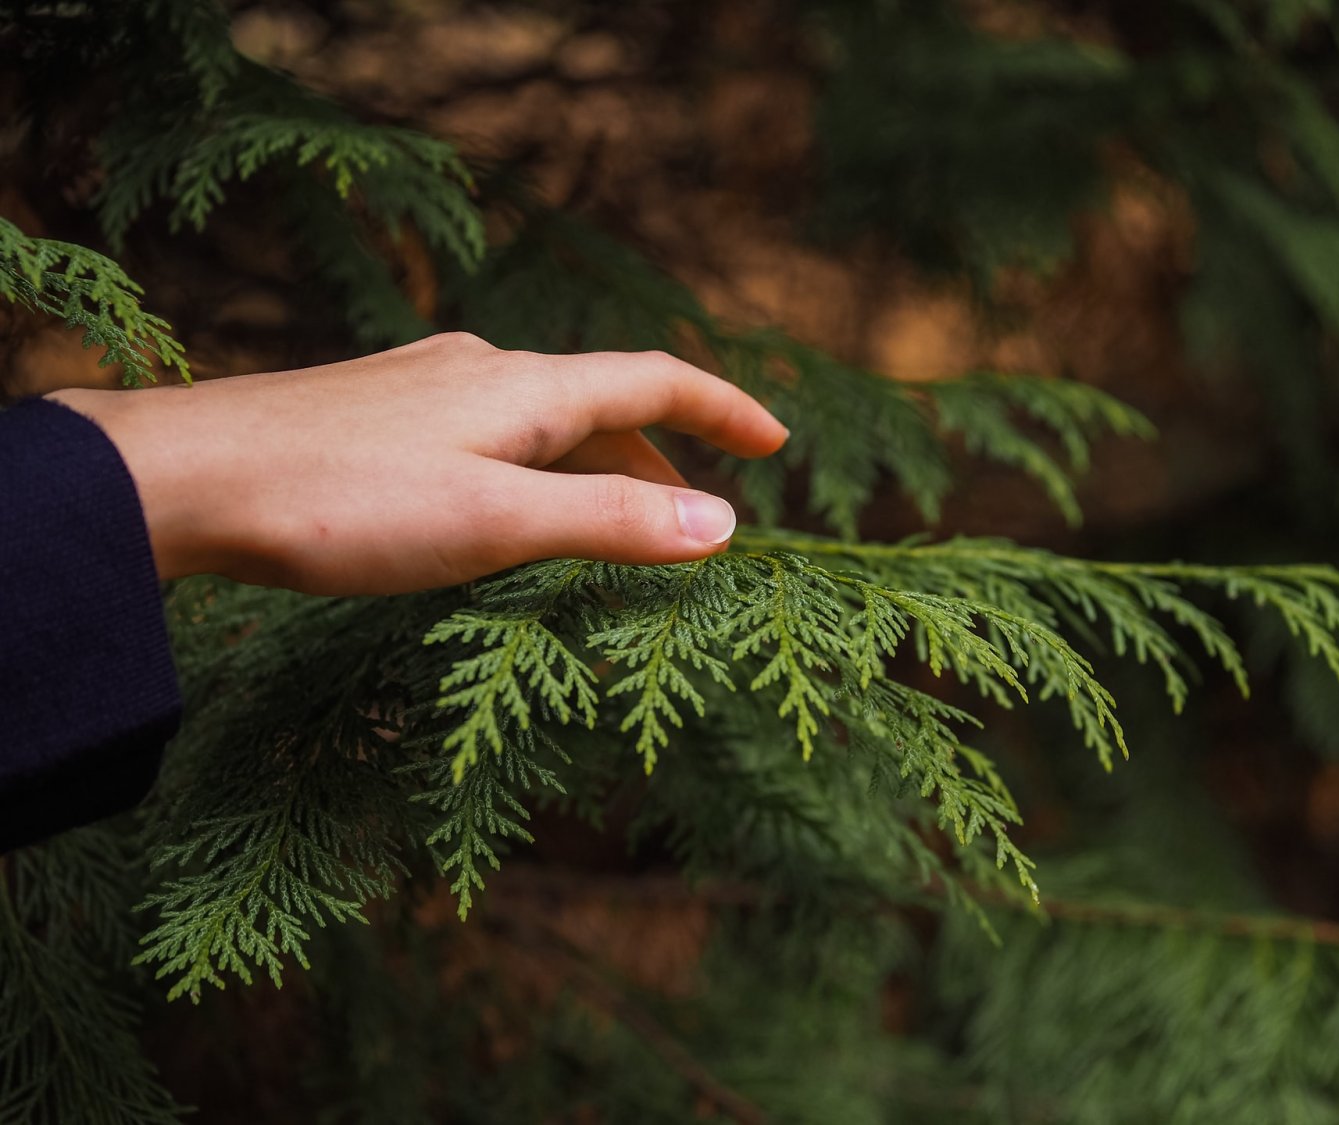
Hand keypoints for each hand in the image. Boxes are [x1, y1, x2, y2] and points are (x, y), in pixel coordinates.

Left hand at [46, 333, 787, 594]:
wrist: (189, 479)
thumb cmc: (343, 503)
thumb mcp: (498, 523)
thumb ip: (612, 522)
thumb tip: (723, 525)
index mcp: (527, 388)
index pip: (657, 378)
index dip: (725, 408)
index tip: (778, 442)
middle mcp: (483, 372)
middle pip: (603, 401)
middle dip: (663, 453)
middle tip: (699, 513)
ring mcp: (426, 389)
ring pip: (542, 419)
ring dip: (595, 465)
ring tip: (614, 521)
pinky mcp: (381, 415)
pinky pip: (490, 432)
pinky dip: (534, 468)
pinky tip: (504, 507)